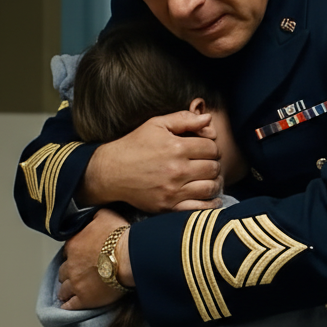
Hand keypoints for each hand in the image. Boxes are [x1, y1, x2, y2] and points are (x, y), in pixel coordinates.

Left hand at [58, 208, 133, 309]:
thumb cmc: (119, 236)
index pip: (67, 252)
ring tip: (70, 292)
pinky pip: (70, 306)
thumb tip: (89, 216)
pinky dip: (68, 306)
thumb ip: (93, 216)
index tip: (78, 257)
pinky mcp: (84, 299)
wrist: (129, 257)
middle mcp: (71, 265)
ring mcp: (76, 283)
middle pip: (63, 272)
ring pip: (63, 289)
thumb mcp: (105, 215)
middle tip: (75, 275)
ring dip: (66, 290)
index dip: (73, 255)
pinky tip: (69, 306)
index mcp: (73, 244)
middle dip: (68, 273)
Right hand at [79, 111, 223, 211]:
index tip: (206, 149)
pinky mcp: (168, 207)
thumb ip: (184, 119)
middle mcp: (177, 170)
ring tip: (209, 178)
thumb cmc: (134, 145)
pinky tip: (210, 196)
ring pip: (210, 187)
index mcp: (176, 147)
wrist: (111, 172)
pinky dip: (210, 203)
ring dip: (215, 182)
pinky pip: (200, 208)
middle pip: (213, 167)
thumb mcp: (156, 124)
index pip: (211, 148)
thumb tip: (209, 118)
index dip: (212, 147)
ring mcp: (173, 190)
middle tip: (208, 163)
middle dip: (214, 164)